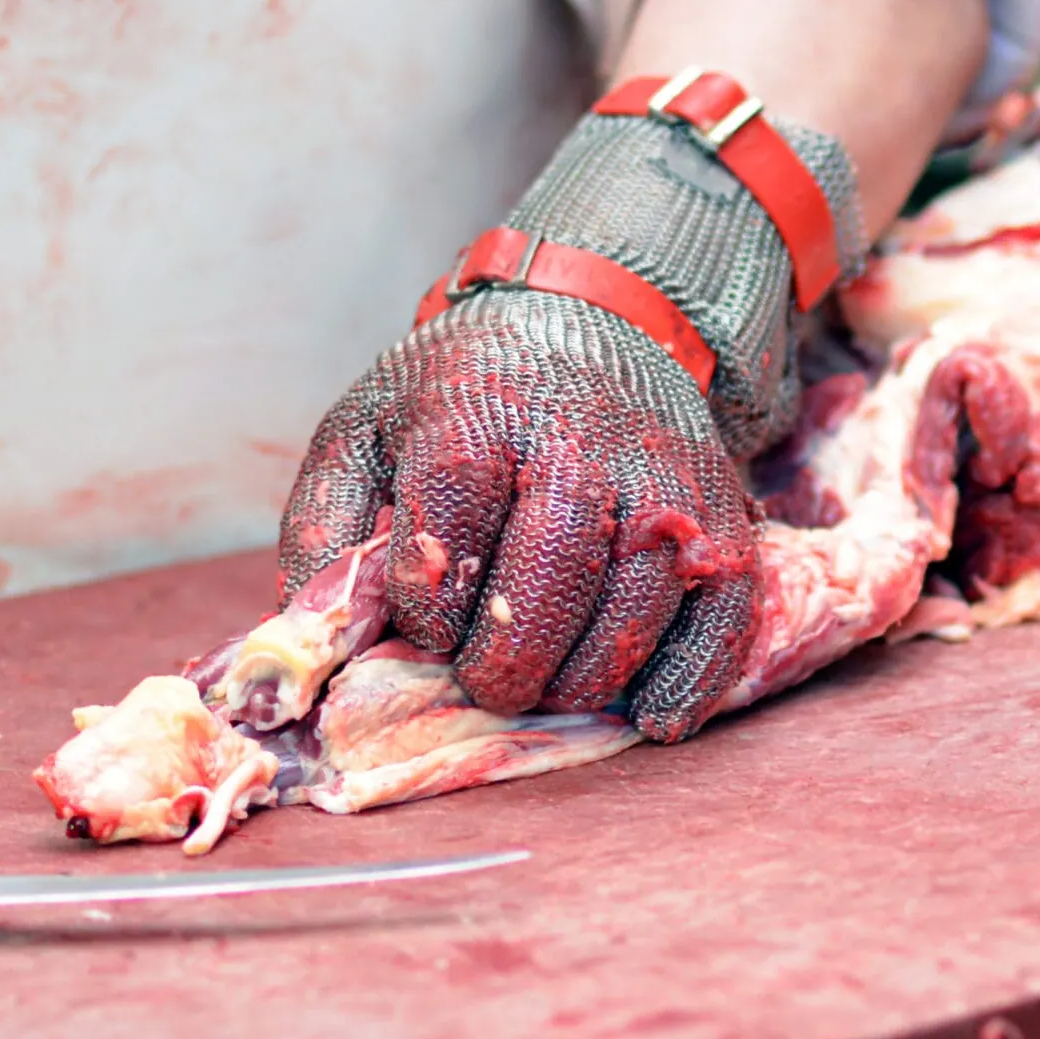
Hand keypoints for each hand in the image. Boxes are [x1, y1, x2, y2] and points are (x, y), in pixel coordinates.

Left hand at [279, 289, 757, 740]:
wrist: (598, 324)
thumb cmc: (467, 397)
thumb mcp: (366, 430)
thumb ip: (323, 529)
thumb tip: (313, 636)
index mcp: (477, 420)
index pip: (444, 553)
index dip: (427, 613)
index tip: (428, 620)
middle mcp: (580, 450)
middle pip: (544, 592)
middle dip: (502, 667)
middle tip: (487, 679)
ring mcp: (664, 489)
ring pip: (627, 621)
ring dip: (579, 683)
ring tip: (546, 681)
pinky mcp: (726, 523)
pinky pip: (719, 625)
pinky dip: (685, 686)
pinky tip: (645, 714)